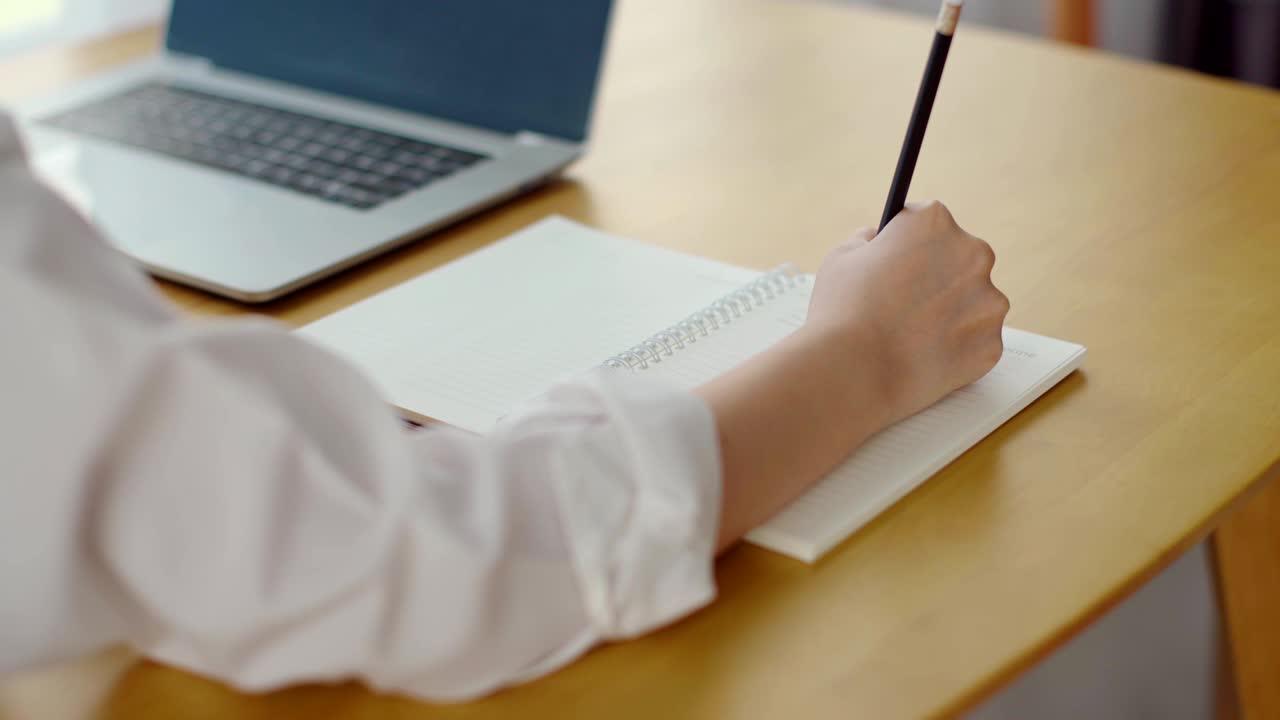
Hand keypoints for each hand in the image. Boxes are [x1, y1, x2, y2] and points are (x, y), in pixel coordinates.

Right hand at [804, 201, 1008, 426]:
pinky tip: (923, 357)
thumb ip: (865, 240)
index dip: (908, 243)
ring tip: (910, 336)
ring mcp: (988, 301)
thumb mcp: (841, 257)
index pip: (929, 221)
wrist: (855, 374)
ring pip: (973, 302)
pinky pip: (975, 341)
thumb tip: (876, 239)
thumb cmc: (842, 311)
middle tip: (904, 302)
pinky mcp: (992, 344)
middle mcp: (972, 253)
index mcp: (933, 223)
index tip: (898, 259)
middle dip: (936, 276)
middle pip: (958, 258)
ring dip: (950, 313)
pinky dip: (954, 349)